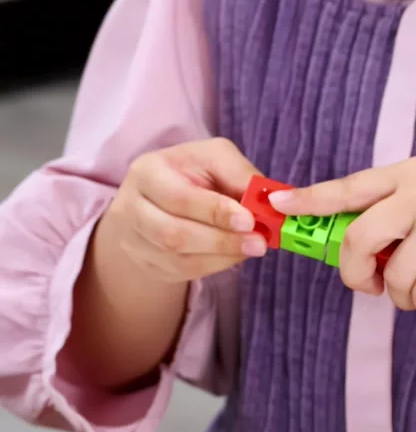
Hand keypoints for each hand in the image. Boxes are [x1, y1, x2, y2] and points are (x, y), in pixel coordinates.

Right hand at [104, 138, 265, 282]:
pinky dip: (213, 266)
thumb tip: (268, 200)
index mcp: (146, 172)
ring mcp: (133, 241)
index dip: (215, 212)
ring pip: (177, 259)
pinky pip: (181, 273)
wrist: (158, 199)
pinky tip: (232, 255)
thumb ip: (239, 174)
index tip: (249, 221)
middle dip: (221, 241)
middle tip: (258, 242)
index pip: (179, 198)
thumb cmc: (190, 173)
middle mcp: (130, 208)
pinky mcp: (145, 264)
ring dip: (221, 257)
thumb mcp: (214, 158)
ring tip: (250, 248)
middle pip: (173, 234)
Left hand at [269, 157, 415, 316]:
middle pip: (359, 238)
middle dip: (354, 272)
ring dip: (402, 297)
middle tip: (368, 284)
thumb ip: (396, 211)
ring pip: (393, 277)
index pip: (351, 186)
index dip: (312, 198)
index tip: (281, 204)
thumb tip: (352, 250)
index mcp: (411, 173)